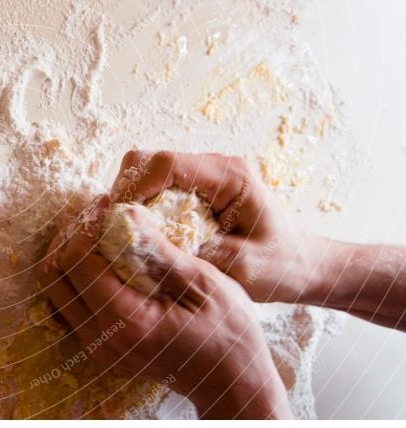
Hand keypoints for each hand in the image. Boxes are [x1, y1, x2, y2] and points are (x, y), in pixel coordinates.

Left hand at [39, 195, 291, 418]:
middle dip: (71, 237)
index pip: (75, 260)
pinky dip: (75, 278)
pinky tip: (102, 260)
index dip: (86, 225)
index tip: (108, 204)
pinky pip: (68, 306)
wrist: (232, 381)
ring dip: (69, 256)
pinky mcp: (100, 348)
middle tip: (99, 216)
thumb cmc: (230, 331)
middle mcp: (102, 337)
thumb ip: (159, 249)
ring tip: (99, 234)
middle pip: (53, 274)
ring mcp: (98, 347)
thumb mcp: (203, 282)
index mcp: (126, 320)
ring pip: (55, 291)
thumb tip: (126, 212)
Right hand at [109, 150, 327, 303]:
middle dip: (126, 191)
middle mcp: (215, 167)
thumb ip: (195, 251)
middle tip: (119, 228)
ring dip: (132, 199)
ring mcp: (205, 175)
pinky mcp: (198, 189)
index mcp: (230, 177)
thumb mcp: (242, 267)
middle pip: (148, 160)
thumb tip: (145, 242)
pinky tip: (146, 233)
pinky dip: (142, 206)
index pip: (166, 164)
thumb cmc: (283, 267)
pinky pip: (157, 187)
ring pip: (147, 170)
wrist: (308, 266)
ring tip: (130, 233)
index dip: (135, 186)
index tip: (120, 219)